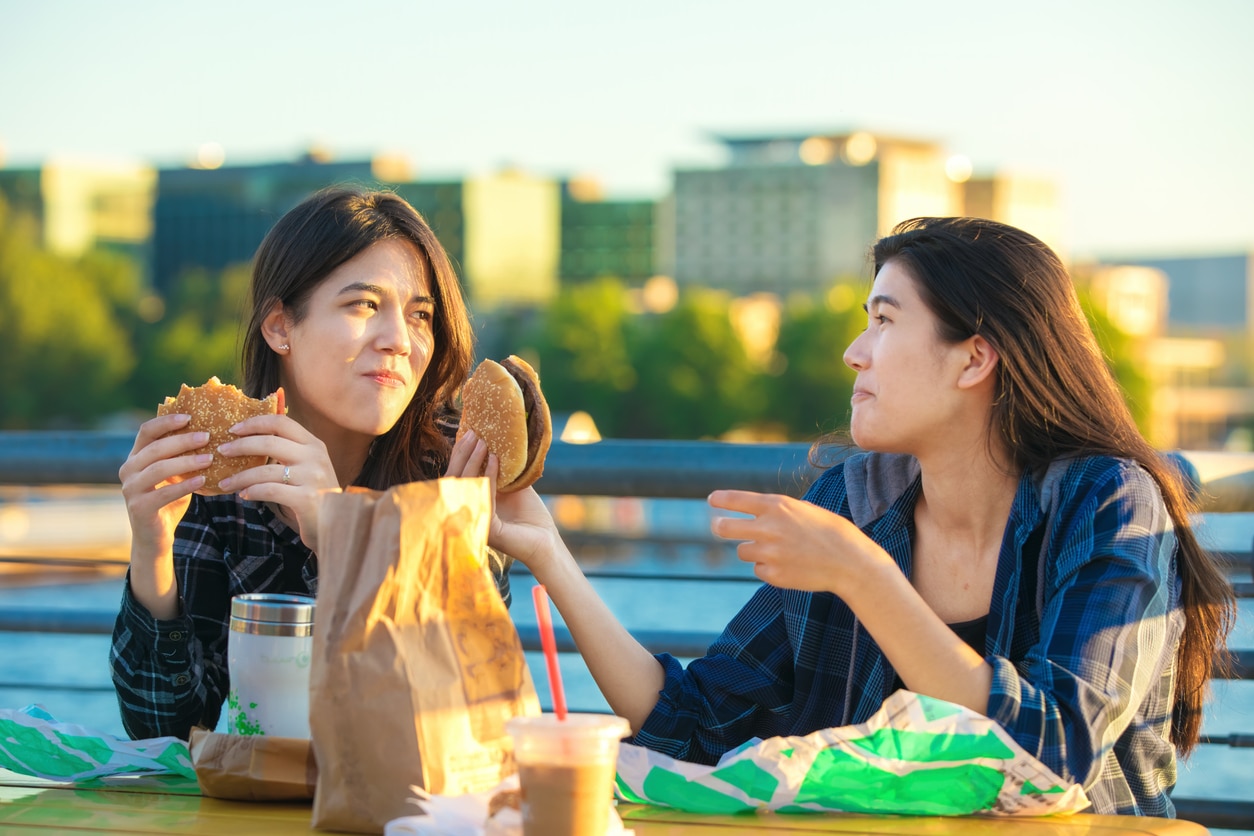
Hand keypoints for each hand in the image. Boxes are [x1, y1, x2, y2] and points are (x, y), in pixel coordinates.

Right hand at [119, 413, 214, 563]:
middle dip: (183, 440)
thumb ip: (182, 456)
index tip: (190, 417)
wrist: (155, 536)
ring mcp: (130, 489)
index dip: (166, 422)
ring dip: (187, 462)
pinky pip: (164, 493)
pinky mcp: (139, 507)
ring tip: (210, 458)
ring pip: (159, 469)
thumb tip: (212, 432)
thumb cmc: (169, 499)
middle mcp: (128, 470)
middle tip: (207, 436)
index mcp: (135, 457)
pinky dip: (185, 485)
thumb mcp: (175, 474)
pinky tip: (203, 479)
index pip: (146, 431)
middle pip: (155, 448)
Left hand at [213, 391, 340, 549]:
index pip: (281, 422)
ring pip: (265, 469)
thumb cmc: (313, 494)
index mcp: (314, 444)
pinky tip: (244, 495)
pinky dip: (253, 491)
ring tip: (225, 482)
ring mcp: (312, 477)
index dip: (254, 423)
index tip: (233, 429)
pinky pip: (270, 490)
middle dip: (240, 446)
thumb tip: (249, 435)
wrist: (335, 525)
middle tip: (222, 451)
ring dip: (240, 476)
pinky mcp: (306, 499)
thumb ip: (287, 450)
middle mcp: (315, 457)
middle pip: (269, 442)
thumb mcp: (306, 467)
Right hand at [446, 429, 560, 570]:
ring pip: (465, 486)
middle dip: (462, 454)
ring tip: (482, 442)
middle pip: (455, 479)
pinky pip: (483, 496)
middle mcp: (467, 512)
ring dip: (473, 461)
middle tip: (472, 433)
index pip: (458, 475)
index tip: (469, 432)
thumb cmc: (530, 516)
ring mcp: (474, 520)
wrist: (545, 541)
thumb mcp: (512, 485)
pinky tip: (494, 460)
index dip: (460, 454)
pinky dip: (488, 475)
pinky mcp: (487, 527)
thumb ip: (501, 469)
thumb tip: (496, 440)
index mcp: (471, 502)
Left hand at [708, 489, 891, 596]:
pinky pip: (759, 569)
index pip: (737, 500)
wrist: (851, 563)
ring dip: (754, 550)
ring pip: (743, 551)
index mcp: (777, 506)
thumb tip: (757, 515)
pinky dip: (768, 568)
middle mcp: (768, 528)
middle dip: (720, 526)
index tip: (712, 499)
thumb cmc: (832, 533)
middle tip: (719, 526)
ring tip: (780, 550)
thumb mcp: (805, 510)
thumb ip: (779, 511)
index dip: (721, 499)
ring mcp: (769, 553)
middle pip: (725, 528)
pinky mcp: (772, 575)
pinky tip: (789, 565)